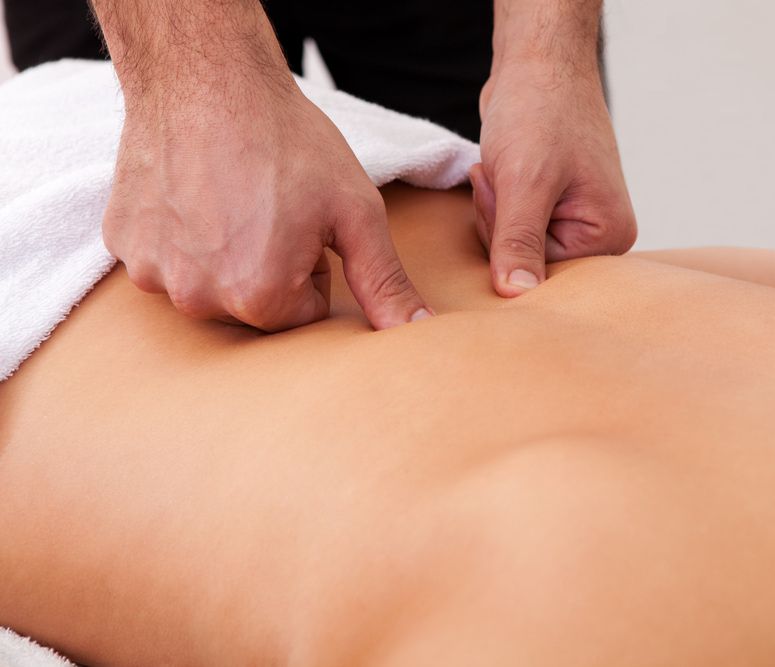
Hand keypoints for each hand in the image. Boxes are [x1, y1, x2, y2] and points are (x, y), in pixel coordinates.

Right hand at [103, 78, 430, 331]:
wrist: (207, 76)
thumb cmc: (287, 141)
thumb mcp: (355, 213)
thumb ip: (385, 282)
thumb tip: (419, 332)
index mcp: (259, 298)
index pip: (306, 314)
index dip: (314, 267)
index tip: (305, 225)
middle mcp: (198, 299)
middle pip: (256, 307)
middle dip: (272, 269)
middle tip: (271, 210)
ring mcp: (152, 273)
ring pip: (210, 285)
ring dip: (225, 255)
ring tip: (232, 199)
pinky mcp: (123, 244)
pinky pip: (167, 259)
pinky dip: (183, 237)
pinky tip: (193, 196)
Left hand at [473, 60, 636, 296]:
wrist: (537, 63)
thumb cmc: (541, 112)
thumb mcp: (525, 182)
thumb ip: (519, 242)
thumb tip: (516, 295)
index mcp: (609, 237)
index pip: (539, 272)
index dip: (508, 235)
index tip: (511, 191)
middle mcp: (598, 236)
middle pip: (524, 262)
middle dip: (499, 220)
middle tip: (506, 175)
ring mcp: (574, 223)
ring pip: (509, 246)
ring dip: (493, 207)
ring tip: (505, 167)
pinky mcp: (551, 209)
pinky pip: (507, 228)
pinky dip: (494, 201)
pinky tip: (501, 171)